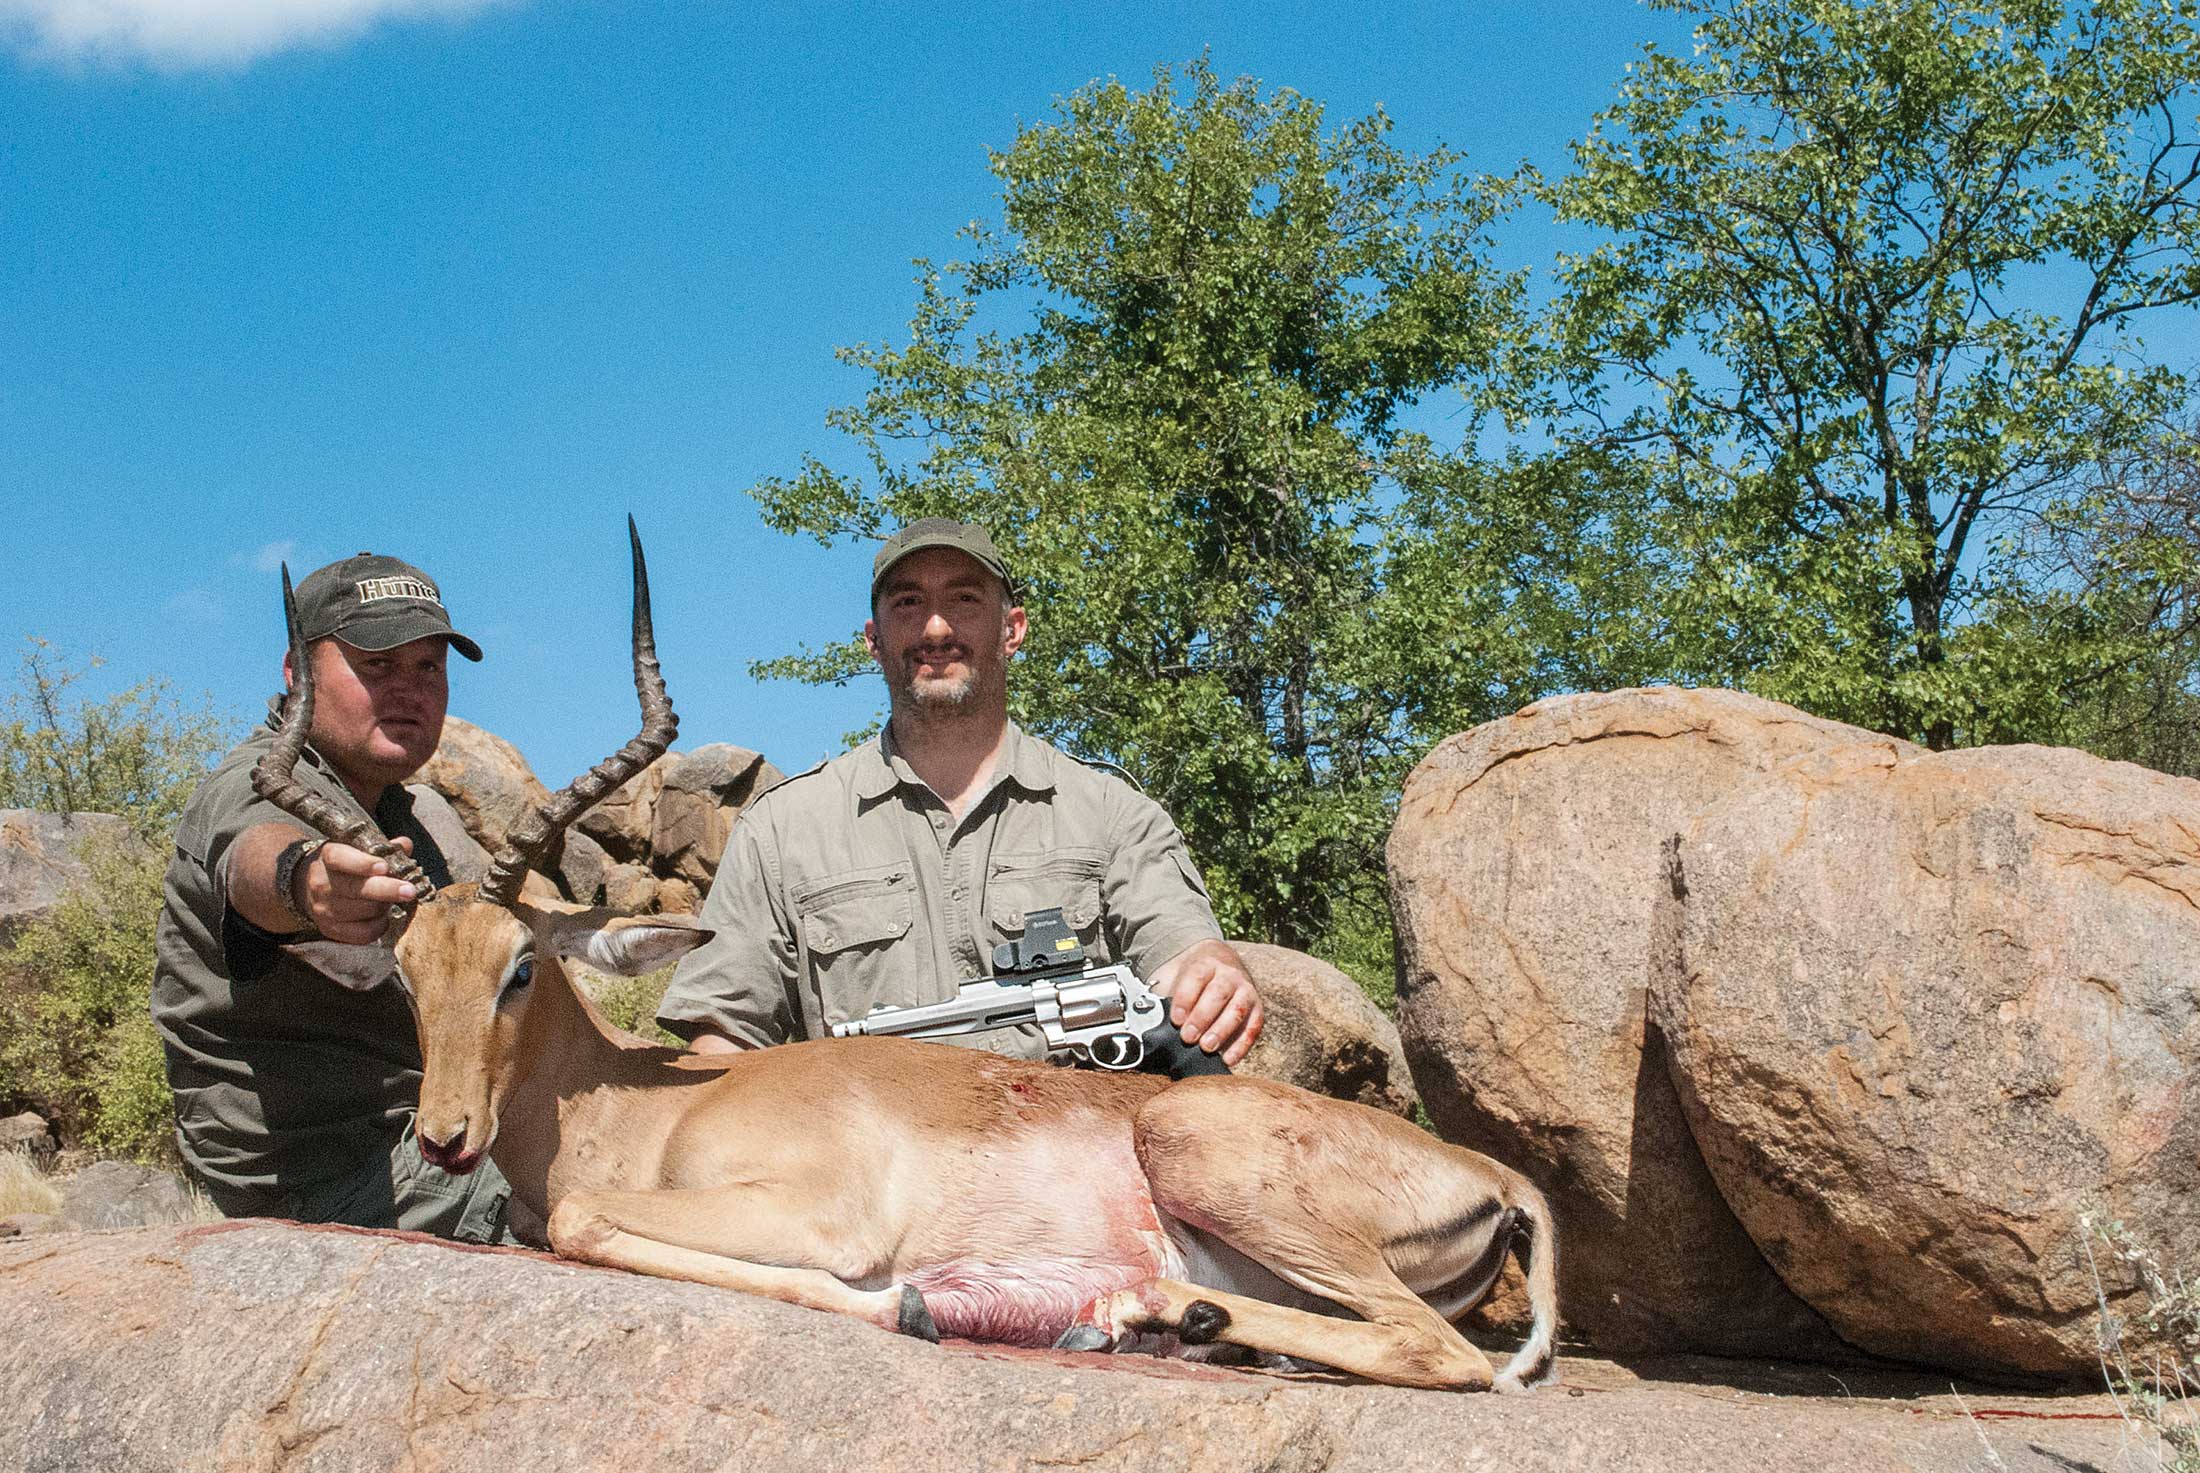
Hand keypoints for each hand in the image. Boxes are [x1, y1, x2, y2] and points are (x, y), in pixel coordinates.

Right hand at [297, 837, 421, 944]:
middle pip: (357, 889)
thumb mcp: (357, 849)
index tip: (385, 867)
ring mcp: (324, 908)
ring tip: (391, 899)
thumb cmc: (345, 865)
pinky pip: (363, 933)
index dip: (363, 863)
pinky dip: (380, 926)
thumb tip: (405, 845)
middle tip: (410, 891)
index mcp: (328, 856)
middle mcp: (321, 883)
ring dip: (385, 905)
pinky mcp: (330, 929)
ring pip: (365, 910)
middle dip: (387, 890)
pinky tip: (383, 916)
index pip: (341, 859)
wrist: (309, 888)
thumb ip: (383, 847)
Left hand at [1149, 939, 1263, 1066]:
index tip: (1175, 1019)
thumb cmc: (1195, 982)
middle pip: (1218, 994)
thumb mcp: (1180, 980)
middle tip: (1188, 1037)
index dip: (1185, 999)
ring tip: (1206, 1048)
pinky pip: (1253, 1027)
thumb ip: (1167, 999)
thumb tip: (1149, 1025)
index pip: (1196, 978)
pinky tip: (1227, 1059)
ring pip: (1237, 1010)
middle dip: (1202, 1017)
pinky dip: (1241, 1045)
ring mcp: (1246, 991)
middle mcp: (1229, 975)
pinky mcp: (1257, 1009)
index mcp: (1207, 964)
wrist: (1222, 966)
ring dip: (1221, 1030)